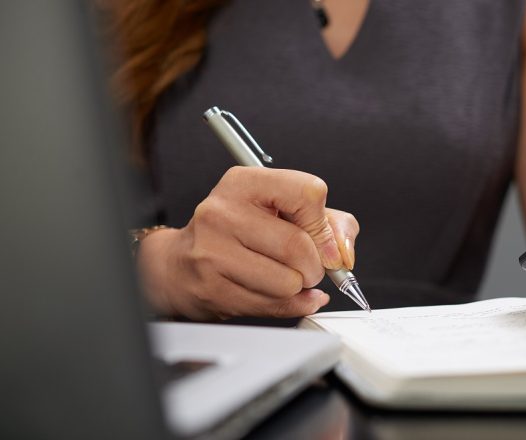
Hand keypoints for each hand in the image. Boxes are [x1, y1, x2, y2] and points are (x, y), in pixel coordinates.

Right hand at [136, 166, 359, 319]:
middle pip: (298, 246)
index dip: (324, 225)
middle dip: (315, 266)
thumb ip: (329, 223)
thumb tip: (344, 253)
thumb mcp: (283, 211)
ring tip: (283, 277)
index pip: (308, 193)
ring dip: (298, 287)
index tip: (324, 242)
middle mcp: (223, 212)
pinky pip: (271, 305)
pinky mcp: (211, 288)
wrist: (180, 264)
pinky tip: (275, 293)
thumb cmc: (239, 233)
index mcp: (245, 183)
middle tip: (307, 267)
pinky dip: (288, 305)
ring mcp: (212, 251)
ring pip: (288, 282)